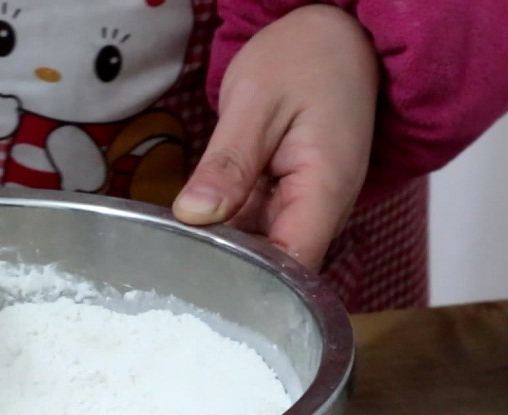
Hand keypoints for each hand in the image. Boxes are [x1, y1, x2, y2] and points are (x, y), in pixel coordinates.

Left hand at [172, 5, 378, 269]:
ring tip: (173, 259)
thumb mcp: (256, 102)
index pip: (293, 264)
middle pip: (275, 266)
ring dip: (222, 252)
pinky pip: (255, 228)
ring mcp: (305, 206)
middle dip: (227, 273)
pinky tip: (191, 232)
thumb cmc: (305, 58)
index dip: (251, 285)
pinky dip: (225, 230)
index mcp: (325, 189)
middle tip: (170, 276)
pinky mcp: (288, 200)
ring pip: (260, 250)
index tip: (200, 287)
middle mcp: (322, 209)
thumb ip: (228, 162)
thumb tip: (194, 215)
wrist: (337, 35)